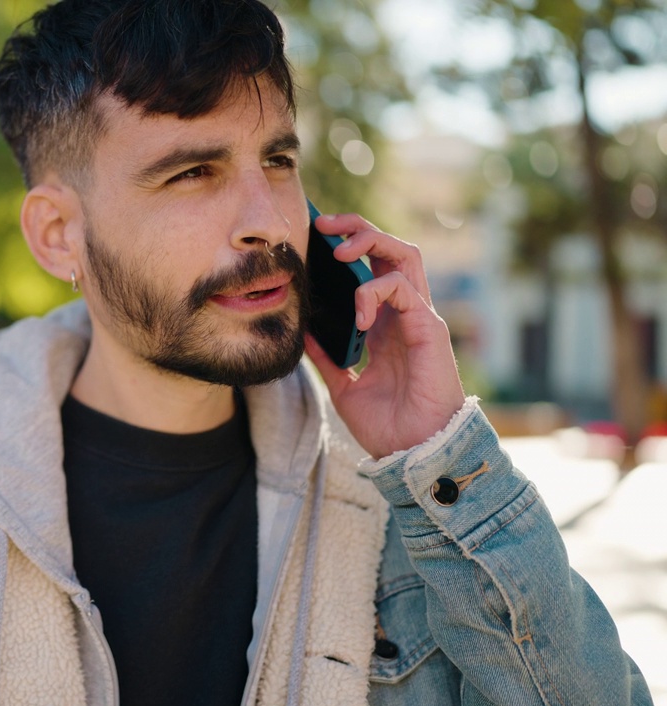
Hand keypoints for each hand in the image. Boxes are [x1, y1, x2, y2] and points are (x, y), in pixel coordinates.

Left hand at [303, 213, 465, 458]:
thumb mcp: (343, 386)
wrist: (414, 455)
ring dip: (371, 242)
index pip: (370, 268)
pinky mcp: (430, 329)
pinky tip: (358, 317)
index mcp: (384, 324)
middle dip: (359, 229)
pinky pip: (404, 289)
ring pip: (405, 256)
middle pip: (391, 250)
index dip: (347, 247)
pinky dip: (376, 292)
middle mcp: (404, 315)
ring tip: (339, 253)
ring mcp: (420, 318)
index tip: (315, 238)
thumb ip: (326, 356)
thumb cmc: (386, 426)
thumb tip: (300, 332)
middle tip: (325, 224)